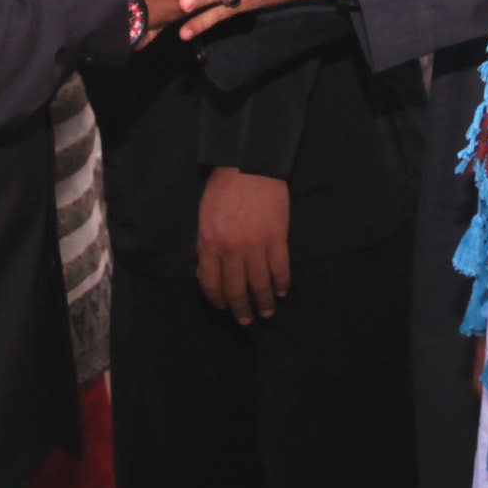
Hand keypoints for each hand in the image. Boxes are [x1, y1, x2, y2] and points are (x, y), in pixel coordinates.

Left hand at [196, 167, 289, 323]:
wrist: (248, 165)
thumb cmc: (223, 190)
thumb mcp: (205, 219)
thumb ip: (206, 246)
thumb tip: (208, 271)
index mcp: (210, 245)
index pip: (211, 284)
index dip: (217, 300)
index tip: (223, 308)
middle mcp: (231, 251)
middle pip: (236, 290)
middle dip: (241, 310)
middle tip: (246, 321)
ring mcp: (256, 246)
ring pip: (260, 285)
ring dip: (264, 303)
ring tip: (267, 313)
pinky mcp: (277, 239)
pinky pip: (280, 269)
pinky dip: (282, 284)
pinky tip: (282, 291)